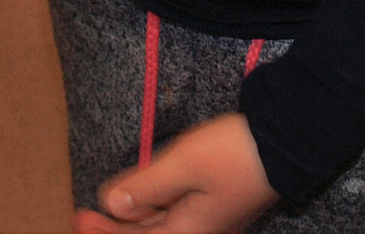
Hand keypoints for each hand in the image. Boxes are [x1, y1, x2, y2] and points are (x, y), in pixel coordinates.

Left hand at [74, 113, 277, 231]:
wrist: (286, 140)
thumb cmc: (235, 152)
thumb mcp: (184, 164)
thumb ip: (146, 186)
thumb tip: (111, 206)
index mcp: (188, 230)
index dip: (106, 233)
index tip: (78, 218)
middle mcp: (197, 229)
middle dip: (115, 228)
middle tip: (82, 215)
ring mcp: (208, 215)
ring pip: (160, 224)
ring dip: (133, 217)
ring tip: (110, 202)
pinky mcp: (216, 200)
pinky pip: (174, 211)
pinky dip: (153, 205)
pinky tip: (144, 191)